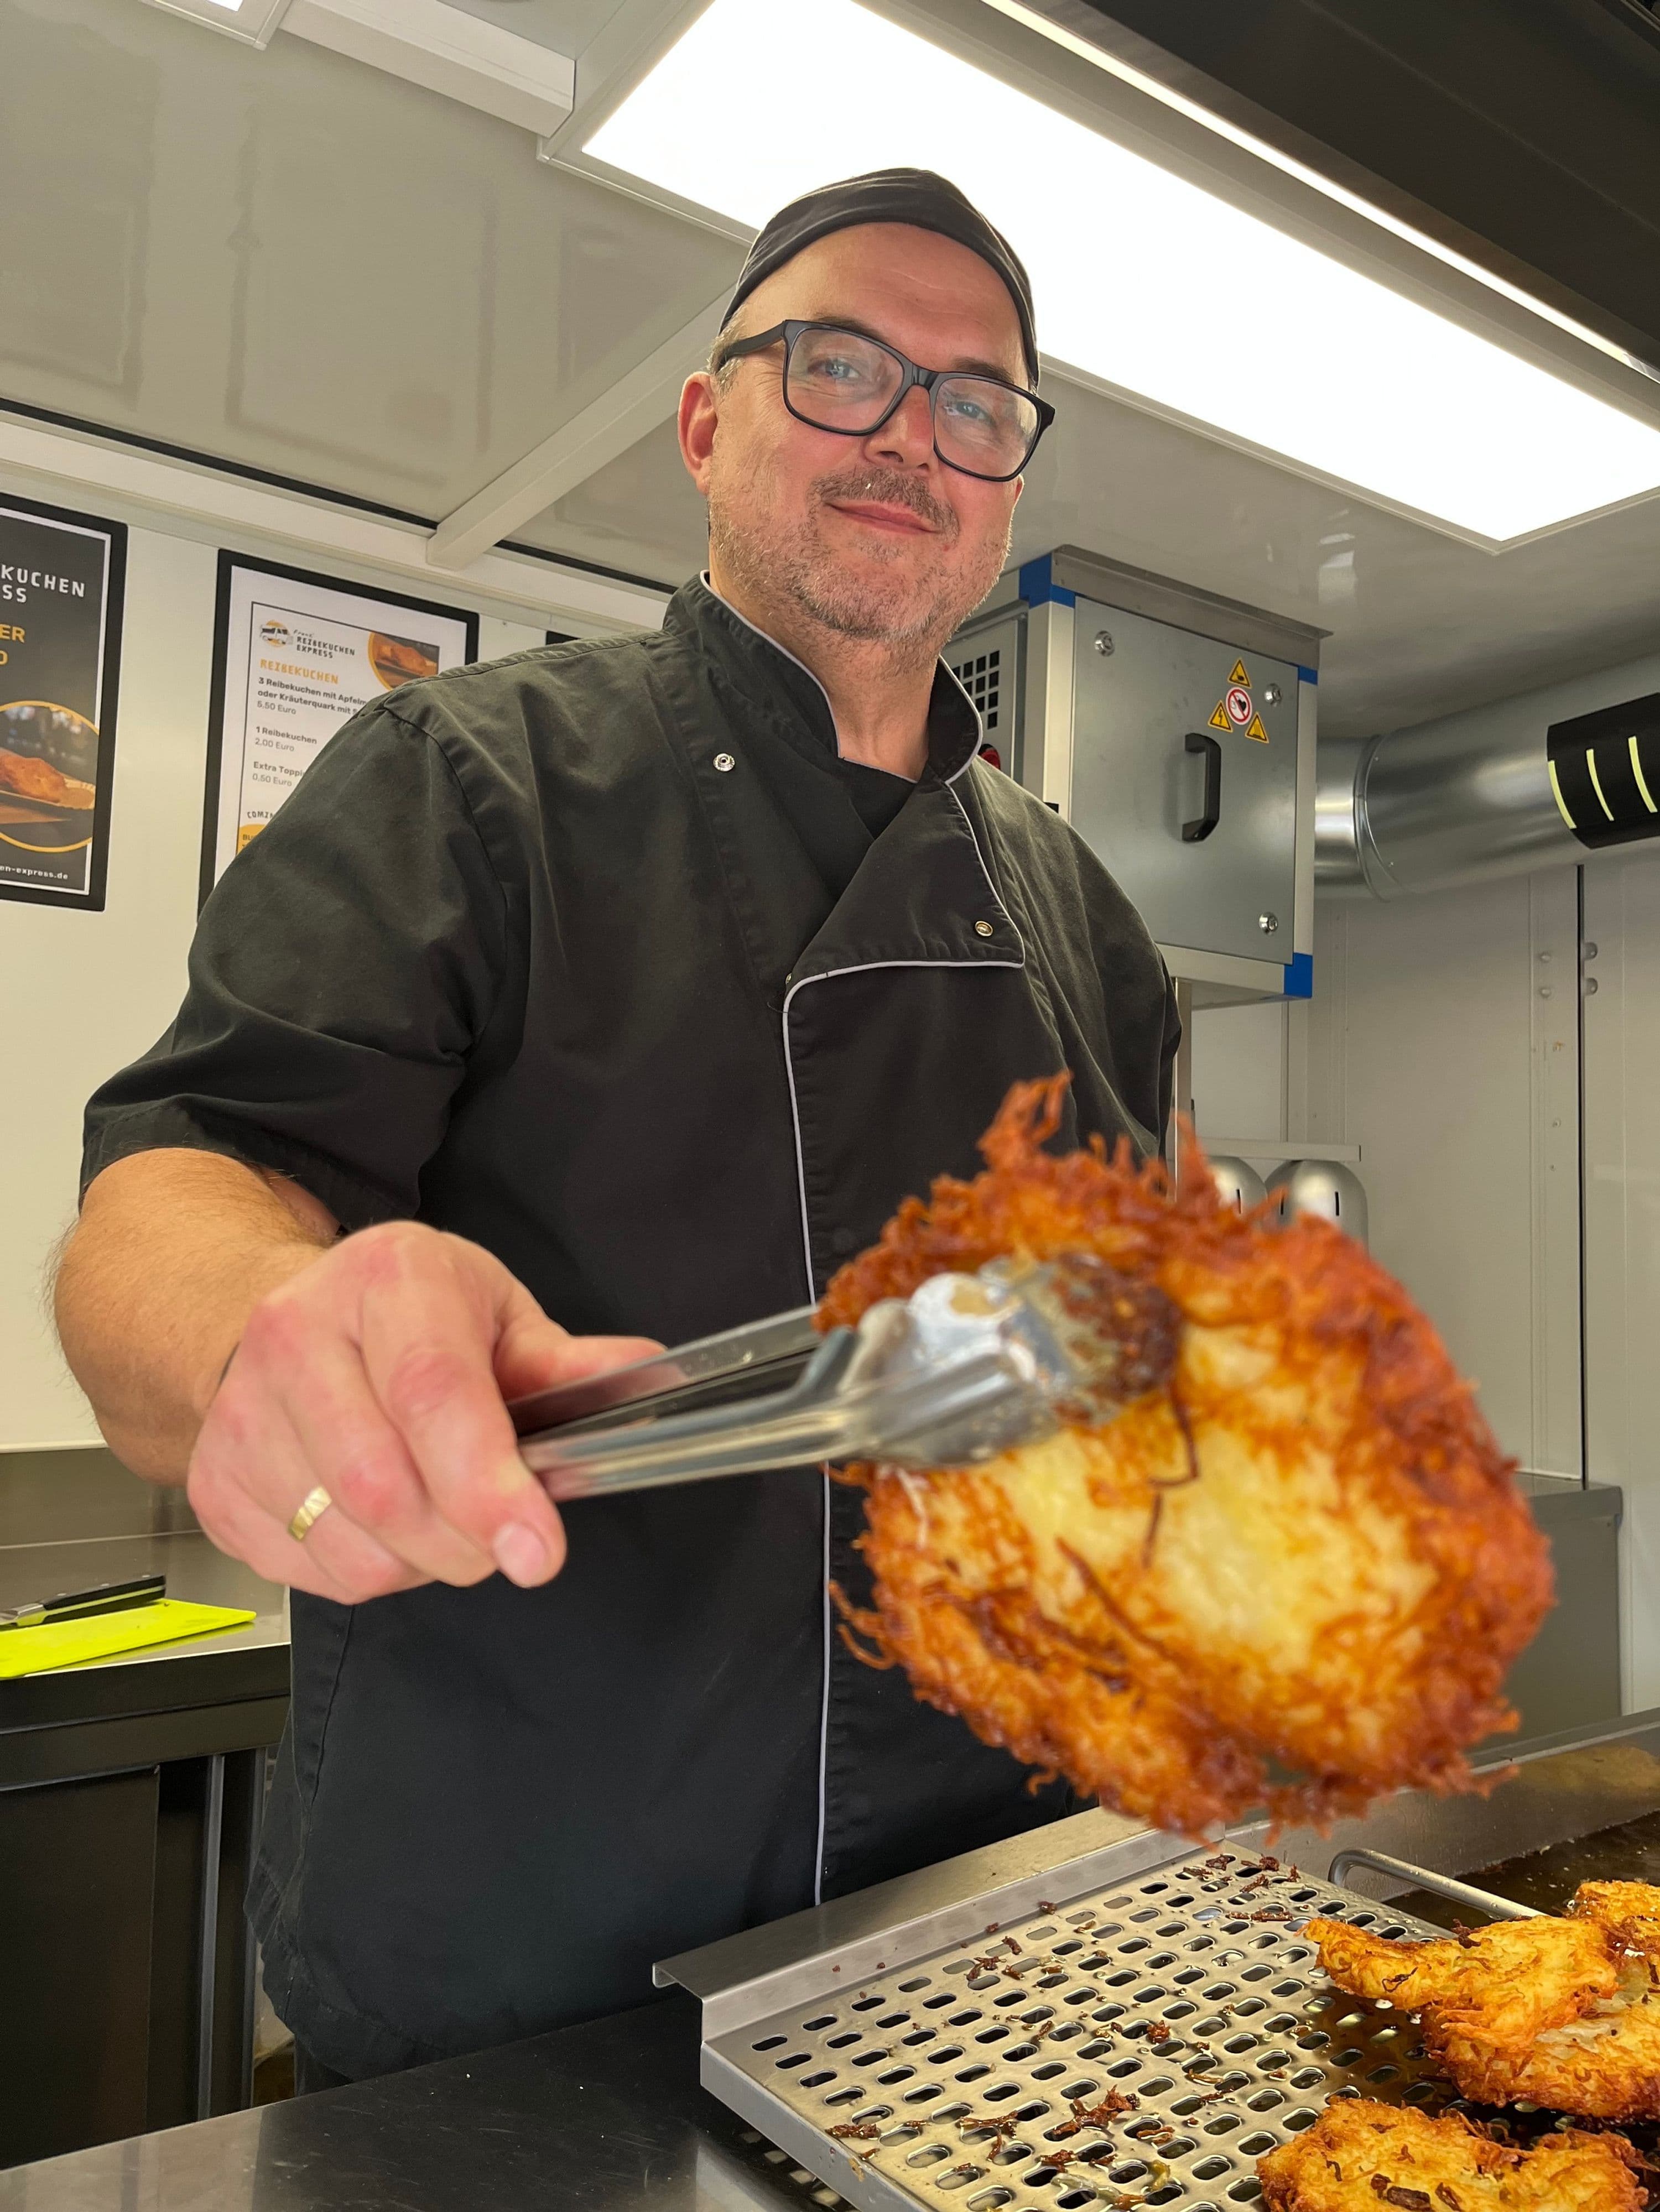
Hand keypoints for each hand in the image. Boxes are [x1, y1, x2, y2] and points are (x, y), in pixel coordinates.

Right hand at [186, 1222, 657, 1603]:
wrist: (275, 1318)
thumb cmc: (403, 1315)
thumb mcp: (494, 1311)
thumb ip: (568, 1362)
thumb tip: (648, 1379)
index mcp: (385, 1280)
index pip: (433, 1394)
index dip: (487, 1485)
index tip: (537, 1550)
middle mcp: (296, 1336)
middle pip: (385, 1486)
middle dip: (466, 1541)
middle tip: (503, 1536)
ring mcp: (241, 1414)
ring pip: (349, 1545)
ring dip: (420, 1562)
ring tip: (440, 1513)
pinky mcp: (214, 1483)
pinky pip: (309, 1572)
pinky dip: (368, 1571)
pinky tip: (383, 1524)